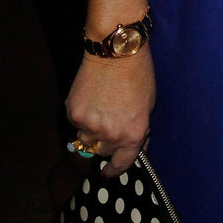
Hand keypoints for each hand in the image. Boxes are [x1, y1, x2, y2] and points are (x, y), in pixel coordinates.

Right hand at [67, 48, 154, 176]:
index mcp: (133, 135)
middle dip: (106, 143)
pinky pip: (76, 123)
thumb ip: (139, 130)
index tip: (109, 172)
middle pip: (102, 152)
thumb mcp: (149, 106)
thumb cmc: (138, 74)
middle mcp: (110, 135)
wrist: (115, 51)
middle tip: (109, 125)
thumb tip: (134, 147)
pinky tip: (90, 98)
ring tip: (99, 109)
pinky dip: (81, 116)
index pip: (122, 164)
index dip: (115, 169)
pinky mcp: (73, 113)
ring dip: (91, 131)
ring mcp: (90, 126)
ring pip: (85, 140)